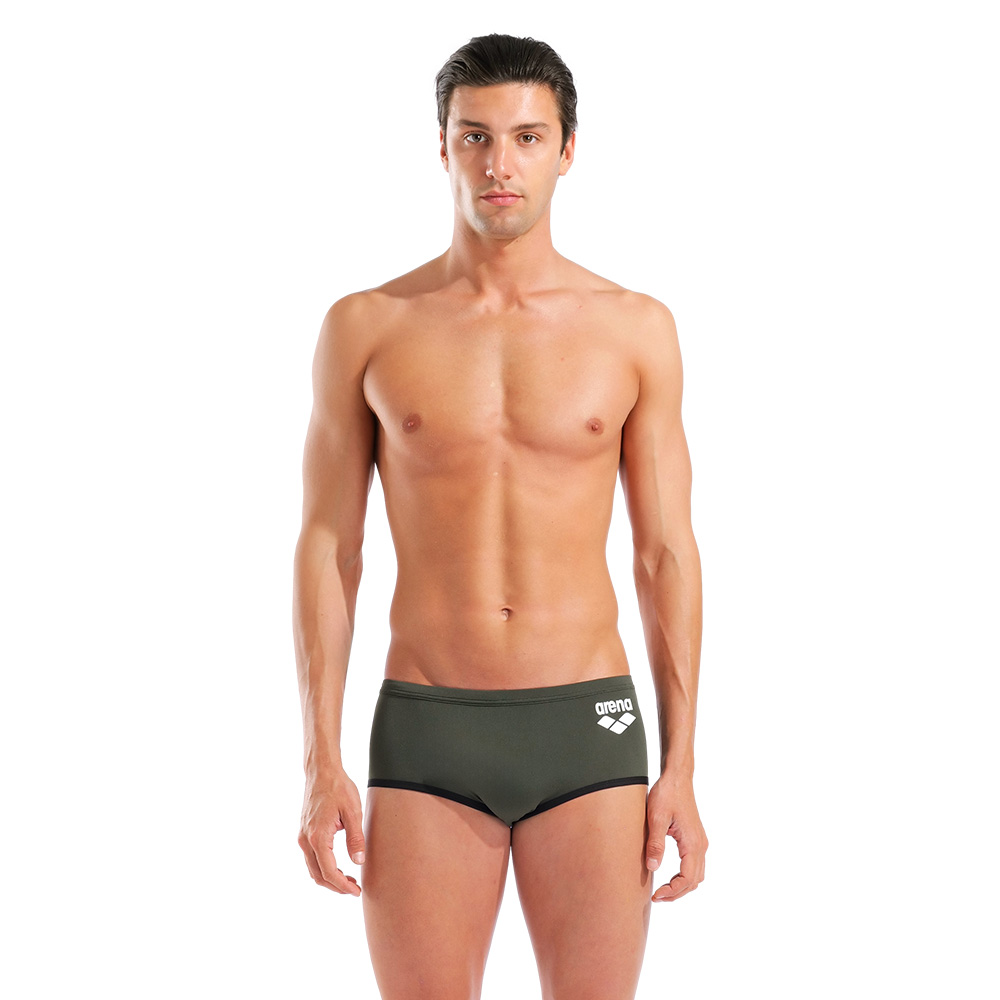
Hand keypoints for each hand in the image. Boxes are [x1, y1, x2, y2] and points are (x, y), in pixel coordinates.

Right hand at [298, 769, 365, 895]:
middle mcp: (306, 840)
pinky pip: (311, 858)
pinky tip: (338, 866)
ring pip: (313, 869)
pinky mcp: (304, 832)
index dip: (342, 886)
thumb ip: (355, 838)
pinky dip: (323, 868)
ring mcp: (303, 837)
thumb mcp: (353, 811)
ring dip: (329, 878)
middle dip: (336, 886)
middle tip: (354, 889)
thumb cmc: (338, 787)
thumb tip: (358, 862)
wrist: (321, 771)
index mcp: (318, 837)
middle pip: (318, 875)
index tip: (356, 891)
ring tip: (349, 880)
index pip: (329, 872)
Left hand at [644, 773, 707, 901]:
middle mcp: (701, 845)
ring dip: (682, 887)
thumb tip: (653, 868)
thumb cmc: (666, 794)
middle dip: (677, 893)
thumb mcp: (656, 818)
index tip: (656, 895)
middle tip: (657, 898)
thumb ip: (655, 843)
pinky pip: (695, 866)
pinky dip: (685, 877)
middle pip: (694, 881)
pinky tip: (670, 877)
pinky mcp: (696, 838)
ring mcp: (700, 842)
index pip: (687, 879)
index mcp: (692, 843)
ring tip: (663, 892)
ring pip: (697, 875)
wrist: (677, 778)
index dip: (672, 891)